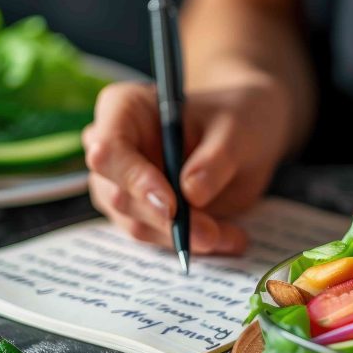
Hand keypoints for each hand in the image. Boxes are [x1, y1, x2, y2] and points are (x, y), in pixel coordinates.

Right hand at [84, 74, 290, 253]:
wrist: (244, 140)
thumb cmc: (235, 120)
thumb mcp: (237, 132)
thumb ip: (215, 159)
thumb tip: (191, 193)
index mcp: (123, 109)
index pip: (109, 150)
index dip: (135, 181)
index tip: (172, 206)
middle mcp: (113, 150)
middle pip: (119, 196)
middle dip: (166, 221)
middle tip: (211, 234)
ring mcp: (121, 186)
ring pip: (137, 225)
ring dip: (184, 238)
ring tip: (232, 236)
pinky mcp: (140, 215)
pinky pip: (159, 237)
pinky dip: (193, 243)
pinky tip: (229, 237)